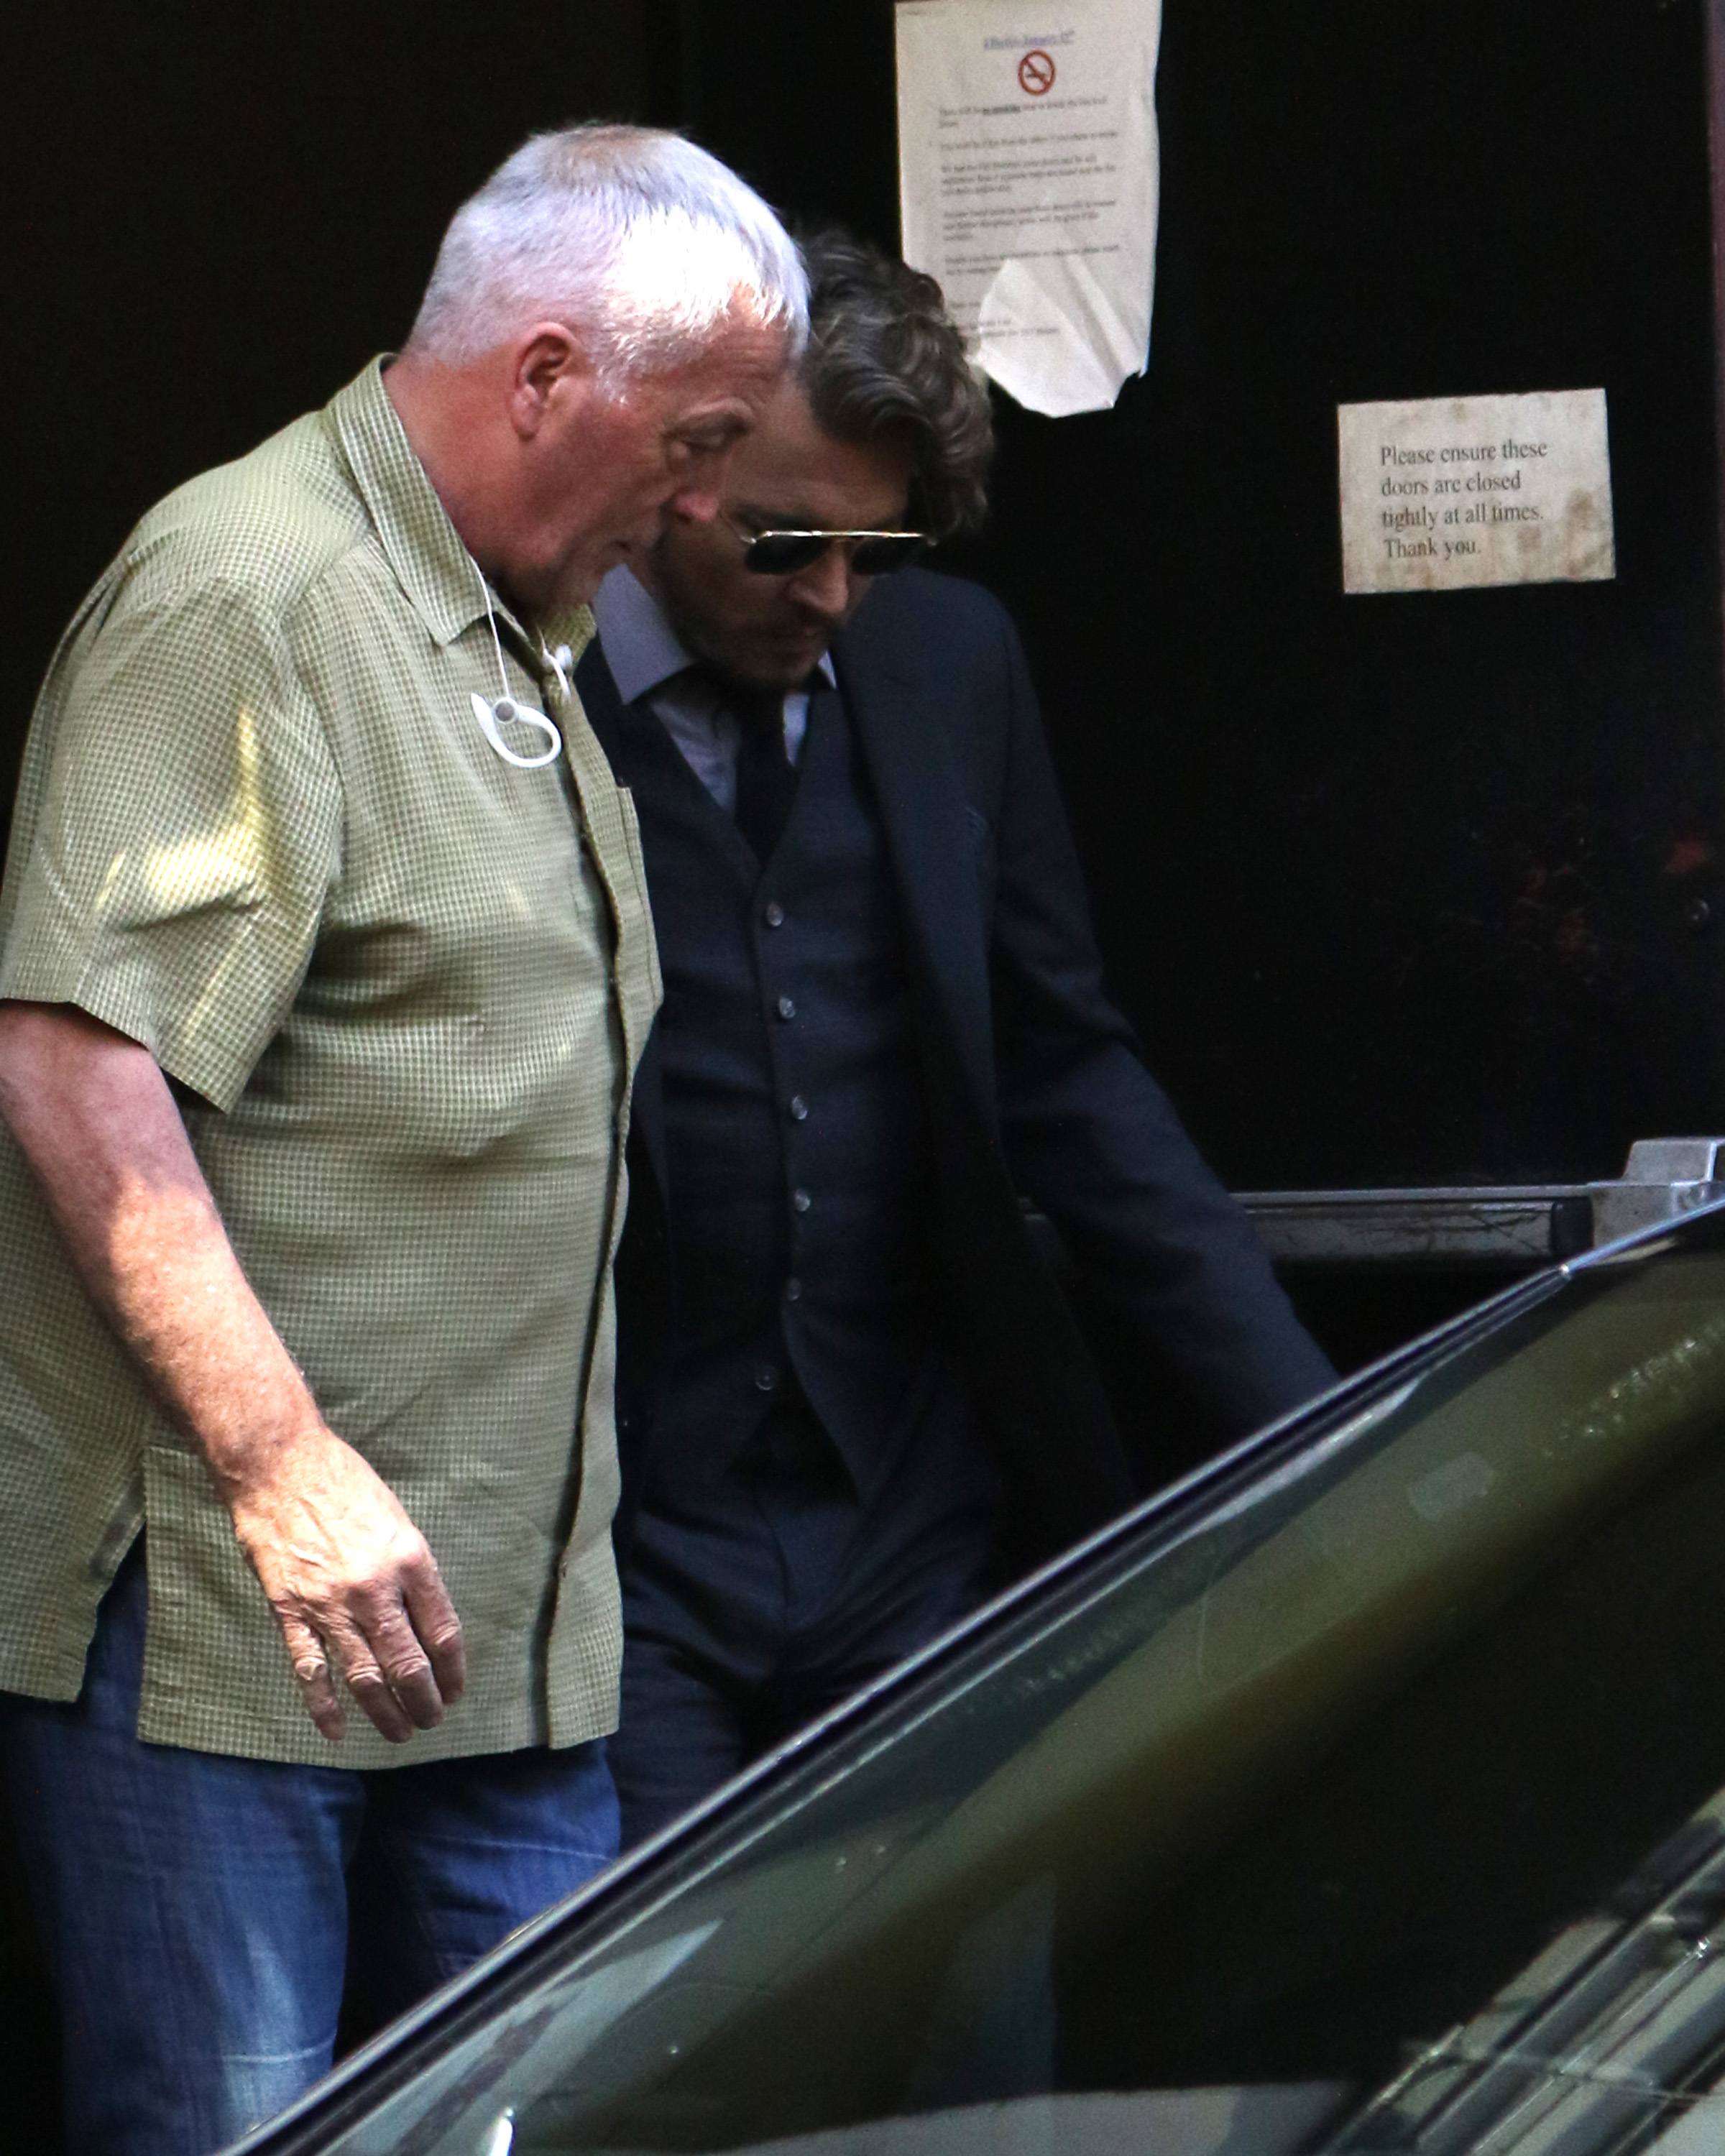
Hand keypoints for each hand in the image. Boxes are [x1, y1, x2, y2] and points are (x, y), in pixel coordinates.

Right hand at [222, 1426, 466, 1743]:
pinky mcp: (289, 1611)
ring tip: (400, 1732)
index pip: (443, 1633)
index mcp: (410, 1561)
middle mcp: (374, 1589)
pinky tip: (337, 1732)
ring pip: (364, 1678)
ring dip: (386, 1713)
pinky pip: (310, 1671)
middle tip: (432, 1719)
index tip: (456, 1689)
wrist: (280, 1465)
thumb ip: (412, 1573)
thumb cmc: (345, 1485)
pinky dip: (324, 1707)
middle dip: (425, 1702)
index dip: (453, 1671)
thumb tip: (427, 1623)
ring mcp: (329, 1604)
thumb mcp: (398, 1521)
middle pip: (408, 1665)